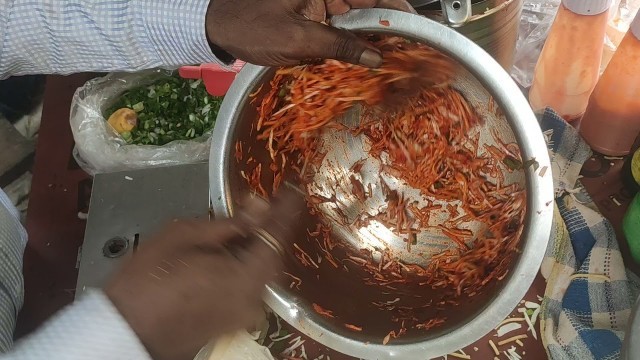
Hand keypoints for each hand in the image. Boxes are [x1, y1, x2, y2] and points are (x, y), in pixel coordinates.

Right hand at [105, 195, 300, 359]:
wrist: (124, 330)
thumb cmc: (147, 280)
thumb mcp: (183, 236)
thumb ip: (228, 223)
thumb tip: (259, 207)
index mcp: (245, 278)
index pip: (277, 236)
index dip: (286, 210)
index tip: (294, 190)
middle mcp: (253, 301)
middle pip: (273, 256)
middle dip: (269, 228)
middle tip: (261, 205)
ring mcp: (244, 315)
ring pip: (262, 272)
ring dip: (257, 247)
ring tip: (243, 226)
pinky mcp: (233, 323)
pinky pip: (250, 287)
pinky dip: (246, 266)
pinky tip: (231, 252)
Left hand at [206, 0, 415, 67]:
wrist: (215, 27)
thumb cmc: (250, 26)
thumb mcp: (298, 40)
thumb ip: (339, 47)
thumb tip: (375, 57)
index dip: (395, 6)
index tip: (413, 24)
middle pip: (364, 2)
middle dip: (383, 25)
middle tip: (401, 50)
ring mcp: (316, 0)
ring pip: (352, 15)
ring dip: (366, 36)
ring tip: (384, 58)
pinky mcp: (308, 11)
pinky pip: (336, 24)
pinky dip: (347, 40)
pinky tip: (357, 58)